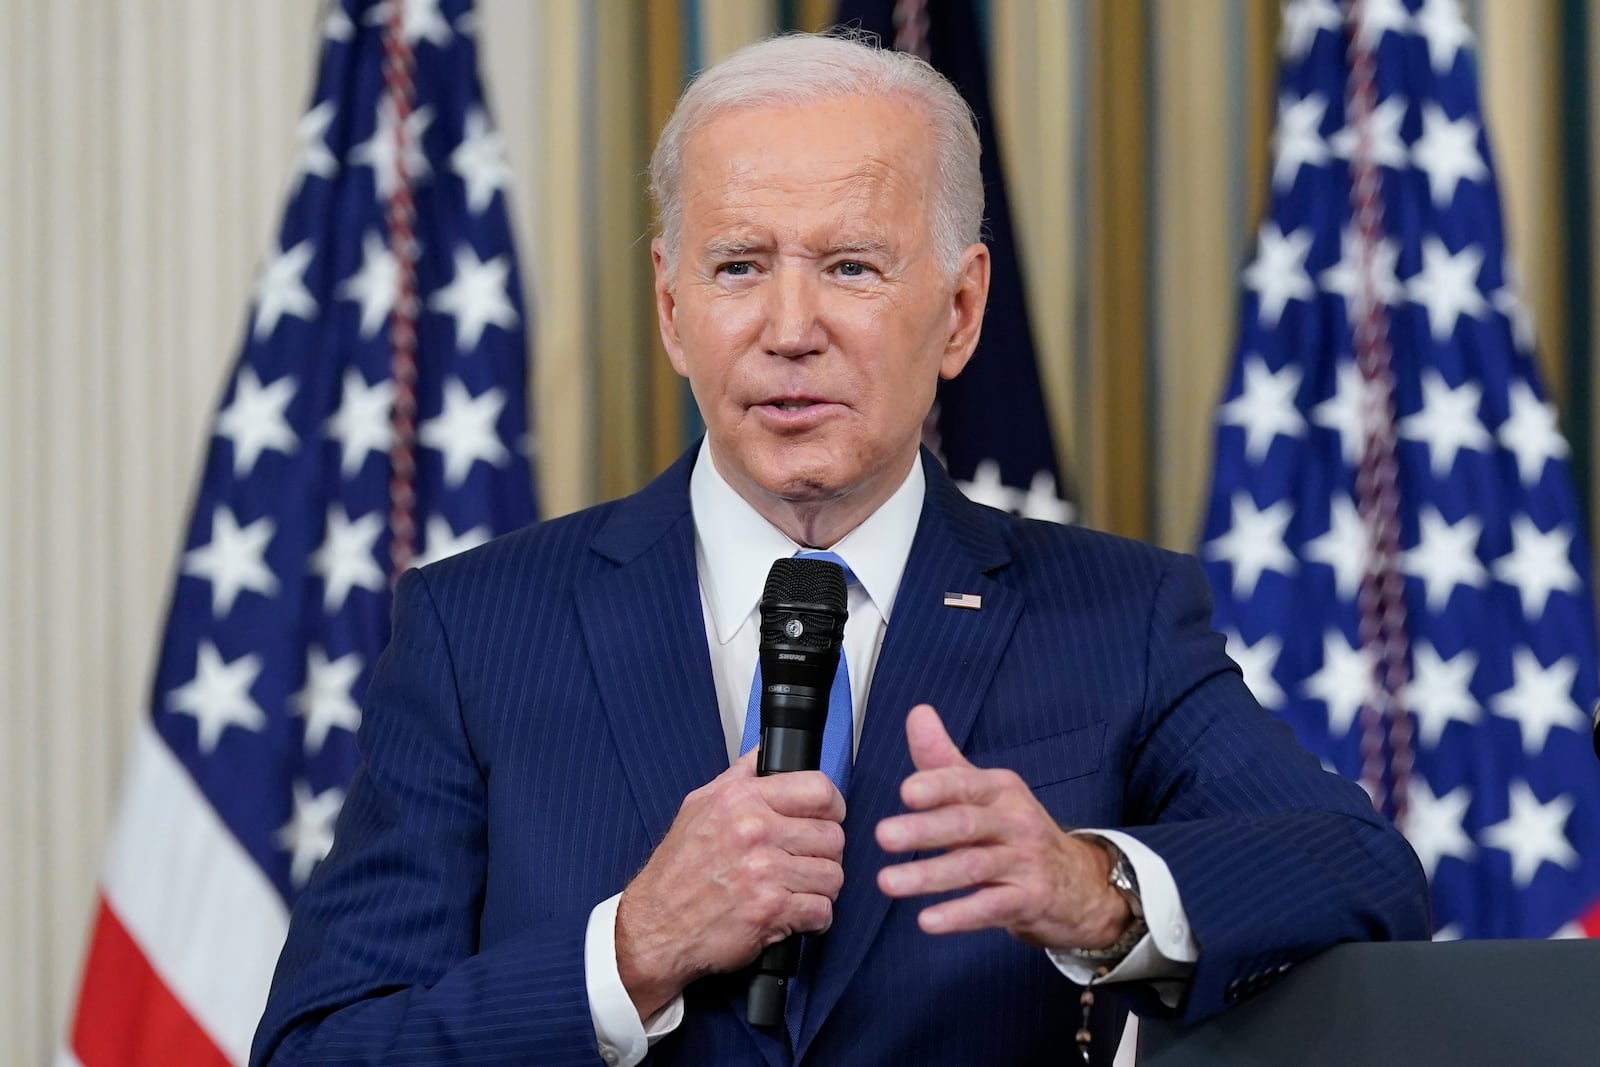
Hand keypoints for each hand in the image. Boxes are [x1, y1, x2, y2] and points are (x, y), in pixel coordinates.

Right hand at [615, 749, 845, 1018]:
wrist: (654, 927)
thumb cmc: (677, 871)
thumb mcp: (699, 805)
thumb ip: (739, 776)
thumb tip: (766, 752)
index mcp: (741, 800)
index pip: (819, 789)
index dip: (831, 807)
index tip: (826, 819)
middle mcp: (754, 831)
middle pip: (833, 836)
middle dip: (825, 854)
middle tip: (805, 863)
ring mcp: (763, 872)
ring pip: (832, 876)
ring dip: (820, 889)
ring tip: (797, 890)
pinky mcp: (770, 910)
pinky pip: (822, 911)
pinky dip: (813, 919)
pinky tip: (792, 915)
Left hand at [875, 705, 1130, 949]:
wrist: (1079, 883)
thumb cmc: (1015, 831)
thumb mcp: (985, 792)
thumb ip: (943, 759)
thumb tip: (917, 712)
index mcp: (1000, 790)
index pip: (966, 784)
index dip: (937, 787)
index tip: (905, 791)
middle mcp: (1016, 822)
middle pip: (966, 824)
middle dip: (924, 830)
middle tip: (882, 835)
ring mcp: (1025, 862)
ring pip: (973, 868)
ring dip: (928, 876)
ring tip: (886, 883)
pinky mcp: (1030, 900)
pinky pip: (991, 908)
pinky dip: (959, 915)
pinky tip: (926, 922)